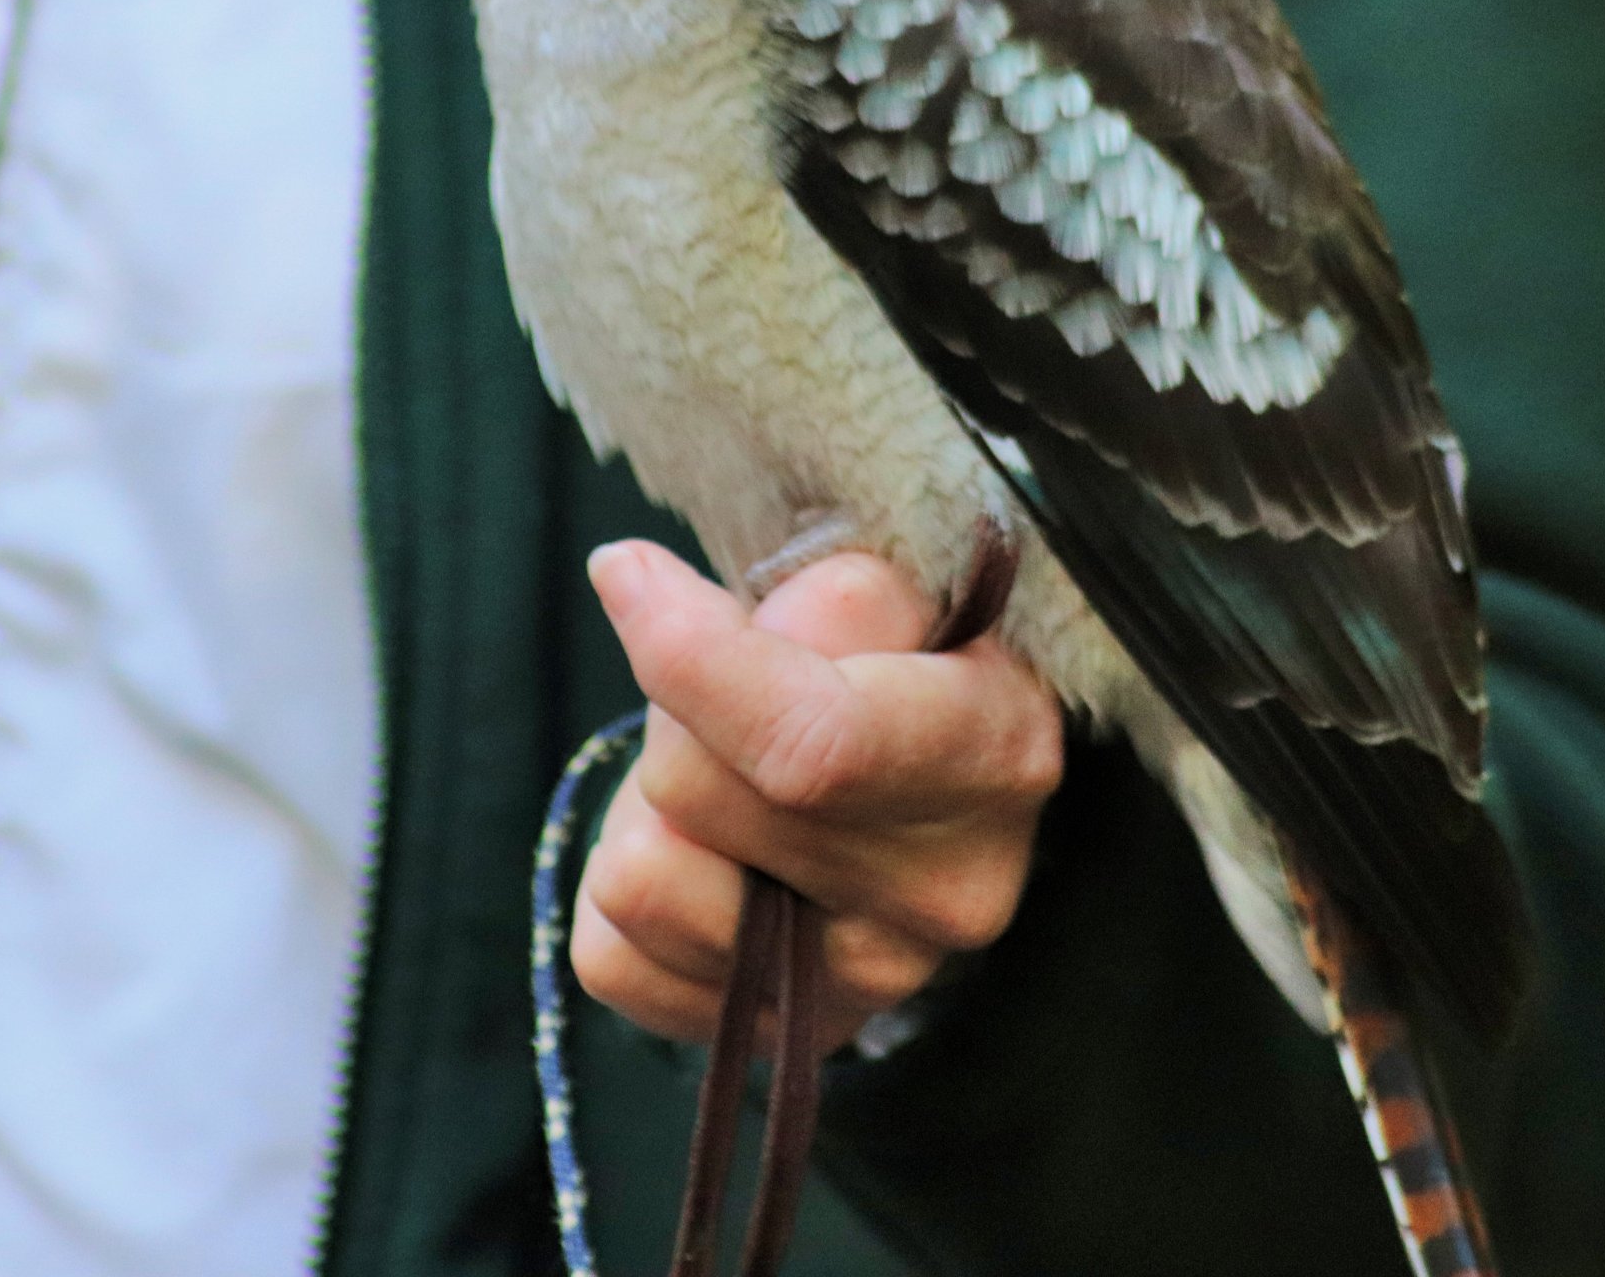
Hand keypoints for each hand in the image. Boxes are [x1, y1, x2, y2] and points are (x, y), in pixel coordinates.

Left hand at [571, 539, 1064, 1056]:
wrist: (921, 781)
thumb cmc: (896, 656)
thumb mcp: (891, 586)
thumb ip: (806, 591)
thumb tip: (641, 589)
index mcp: (995, 753)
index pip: (814, 742)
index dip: (691, 658)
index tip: (624, 571)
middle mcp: (947, 893)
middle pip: (694, 791)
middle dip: (673, 713)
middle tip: (726, 689)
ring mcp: (865, 983)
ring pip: (639, 877)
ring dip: (646, 807)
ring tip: (724, 779)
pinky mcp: (777, 1034)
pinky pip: (609, 956)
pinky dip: (628, 884)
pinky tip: (708, 854)